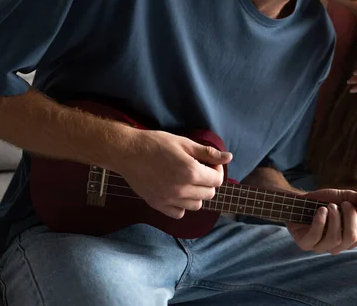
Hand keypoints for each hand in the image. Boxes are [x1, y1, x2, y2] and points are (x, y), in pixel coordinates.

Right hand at [115, 129, 231, 218]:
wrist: (127, 151)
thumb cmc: (155, 143)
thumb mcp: (184, 143)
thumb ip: (207, 153)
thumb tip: (229, 157)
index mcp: (190, 172)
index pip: (217, 180)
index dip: (216, 170)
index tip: (208, 163)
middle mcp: (182, 189)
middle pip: (209, 194)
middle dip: (208, 182)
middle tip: (198, 170)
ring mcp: (169, 199)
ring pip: (196, 205)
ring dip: (196, 194)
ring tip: (187, 181)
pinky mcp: (158, 205)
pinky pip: (179, 213)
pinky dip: (181, 205)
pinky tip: (176, 191)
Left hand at [286, 189, 356, 254]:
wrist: (300, 200)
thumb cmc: (322, 201)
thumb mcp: (342, 197)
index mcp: (348, 238)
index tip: (354, 205)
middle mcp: (336, 246)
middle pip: (351, 238)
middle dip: (350, 217)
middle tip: (343, 204)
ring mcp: (320, 247)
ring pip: (335, 239)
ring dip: (334, 218)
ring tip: (329, 206)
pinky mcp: (305, 244)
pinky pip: (316, 237)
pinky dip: (320, 221)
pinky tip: (320, 211)